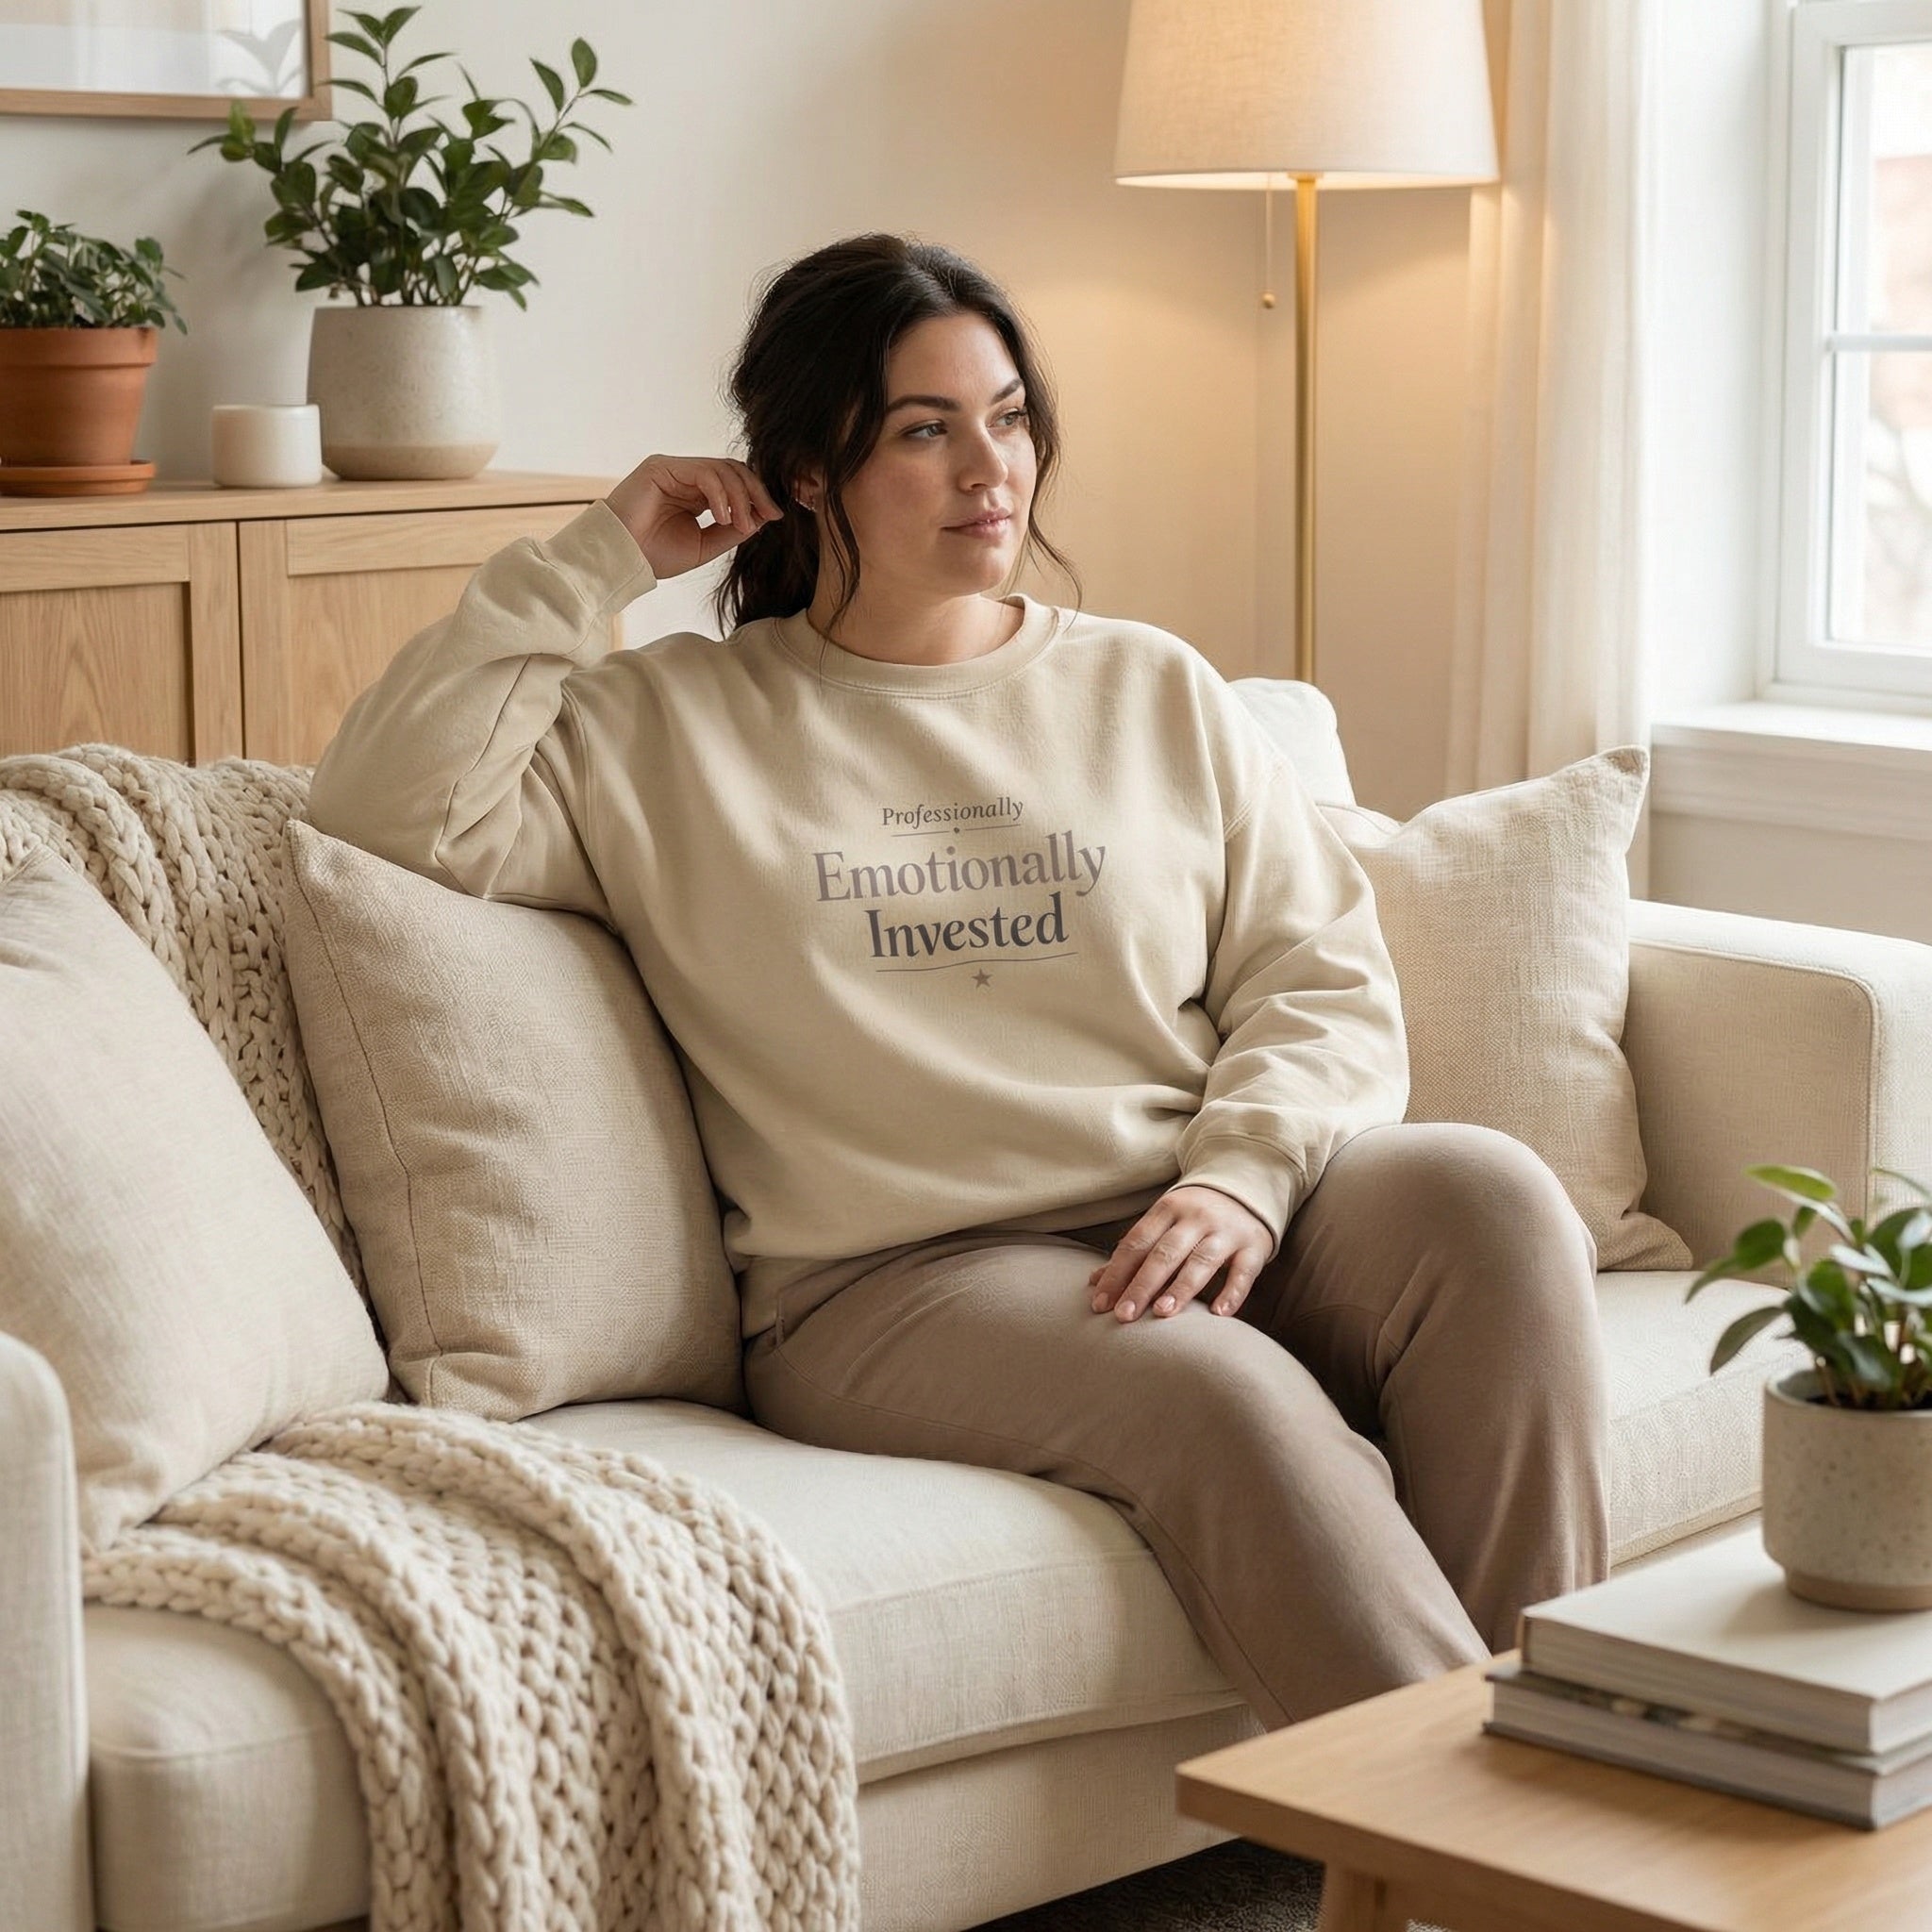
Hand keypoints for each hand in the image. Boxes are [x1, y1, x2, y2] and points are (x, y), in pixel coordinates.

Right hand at [603, 453, 785, 580]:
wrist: (622, 560)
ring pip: (722, 469)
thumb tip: (762, 517)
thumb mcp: (704, 546)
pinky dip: (720, 493)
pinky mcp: (661, 467)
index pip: (734, 482)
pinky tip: (723, 516)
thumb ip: (732, 530)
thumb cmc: (655, 556)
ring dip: (739, 496)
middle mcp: (684, 477)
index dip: (756, 496)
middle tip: (769, 515)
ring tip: (741, 525)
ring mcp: (673, 469)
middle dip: (755, 492)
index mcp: (694, 494)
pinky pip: (704, 472)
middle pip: (733, 469)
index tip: (774, 516)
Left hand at [1087, 1185, 1271, 1323]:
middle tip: (1124, 1315)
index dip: (1117, 1273)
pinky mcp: (1254, 1246)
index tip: (1100, 1303)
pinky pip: (1244, 1271)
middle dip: (1142, 1285)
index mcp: (1168, 1210)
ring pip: (1201, 1261)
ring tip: (1162, 1313)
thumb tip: (1095, 1282)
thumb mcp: (1164, 1223)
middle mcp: (1196, 1218)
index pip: (1137, 1243)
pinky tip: (1218, 1315)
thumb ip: (1134, 1252)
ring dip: (1180, 1288)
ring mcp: (1226, 1231)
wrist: (1246, 1188)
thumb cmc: (1194, 1215)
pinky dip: (1232, 1293)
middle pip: (1164, 1253)